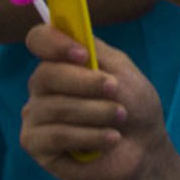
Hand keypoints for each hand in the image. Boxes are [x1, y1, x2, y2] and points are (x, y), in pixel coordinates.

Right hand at [19, 25, 171, 179]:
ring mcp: (35, 115)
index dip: (55, 43)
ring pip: (55, 107)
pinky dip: (90, 136)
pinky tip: (110, 139)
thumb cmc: (133, 105)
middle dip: (87, 84)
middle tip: (115, 92)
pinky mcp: (35, 144)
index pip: (38, 39)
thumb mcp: (120, 70)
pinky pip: (56, 135)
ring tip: (120, 118)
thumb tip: (72, 33)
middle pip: (46, 74)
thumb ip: (95, 50)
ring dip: (96, 112)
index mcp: (61, 61)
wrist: (144, 147)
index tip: (84, 56)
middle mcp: (42, 86)